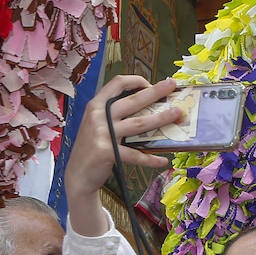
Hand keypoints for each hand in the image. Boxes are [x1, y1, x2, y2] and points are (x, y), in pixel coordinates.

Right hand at [64, 75, 178, 237]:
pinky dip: (150, 158)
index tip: (150, 84)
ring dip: (161, 118)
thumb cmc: (92, 147)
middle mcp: (99, 116)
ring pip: (139, 123)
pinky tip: (163, 160)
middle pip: (133, 101)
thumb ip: (112, 114)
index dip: (135, 80)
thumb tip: (144, 107)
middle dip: (155, 91)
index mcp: (96, 105)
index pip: (117, 83)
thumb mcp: (96, 124)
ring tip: (177, 114)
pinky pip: (135, 155)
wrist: (78, 174)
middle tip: (172, 85)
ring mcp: (103, 134)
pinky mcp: (108, 152)